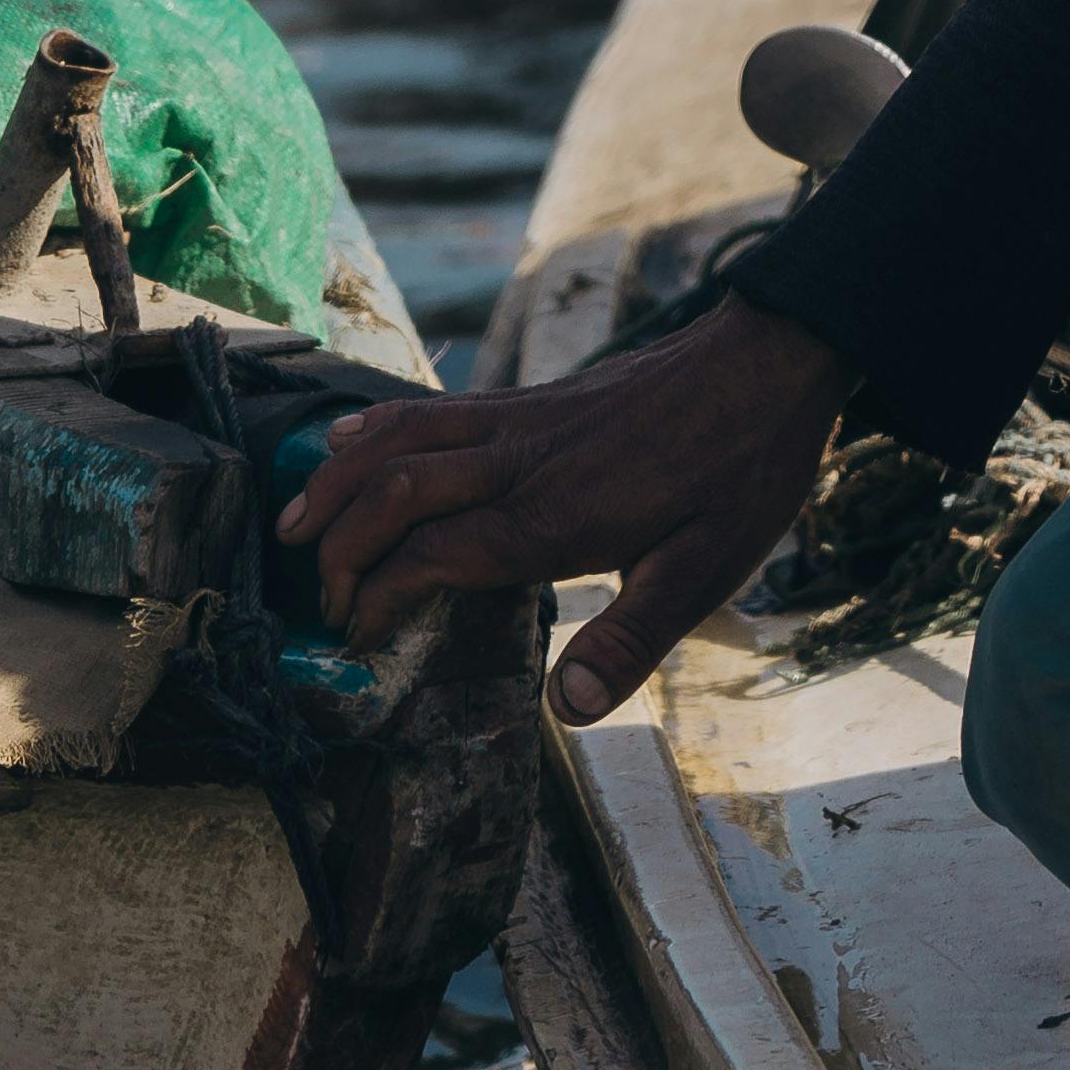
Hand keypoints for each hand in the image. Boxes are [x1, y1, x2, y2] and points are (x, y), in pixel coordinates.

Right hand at [279, 290, 853, 720]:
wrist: (776, 357)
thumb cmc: (745, 466)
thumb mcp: (708, 567)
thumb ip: (631, 639)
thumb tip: (566, 713)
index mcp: (554, 512)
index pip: (430, 553)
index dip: (375, 596)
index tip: (350, 639)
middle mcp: (524, 458)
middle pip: (396, 489)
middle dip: (336, 543)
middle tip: (308, 598)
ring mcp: (526, 420)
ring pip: (405, 435)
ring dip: (340, 477)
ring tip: (292, 521)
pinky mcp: (537, 398)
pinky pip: (438, 407)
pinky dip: (380, 427)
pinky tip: (354, 440)